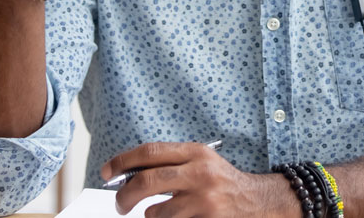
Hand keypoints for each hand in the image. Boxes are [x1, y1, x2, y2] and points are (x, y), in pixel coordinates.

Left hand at [101, 142, 299, 216]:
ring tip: (158, 212)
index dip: (123, 161)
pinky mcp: (206, 217)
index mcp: (195, 152)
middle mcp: (199, 171)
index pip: (150, 152)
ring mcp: (203, 197)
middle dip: (125, 195)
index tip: (106, 171)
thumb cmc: (221, 181)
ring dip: (150, 215)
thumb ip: (170, 162)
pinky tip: (175, 217)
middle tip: (119, 204)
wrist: (256, 200)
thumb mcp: (200, 161)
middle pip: (147, 181)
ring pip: (155, 211)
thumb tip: (128, 172)